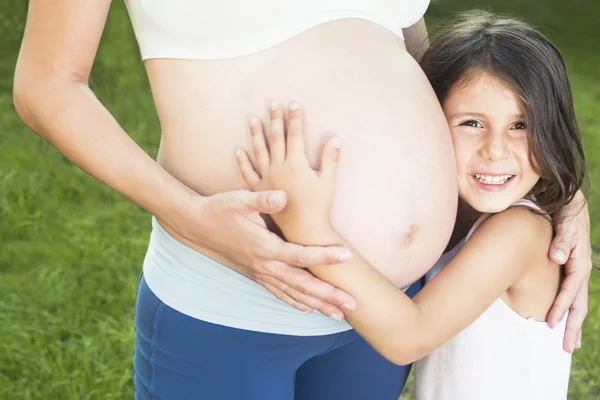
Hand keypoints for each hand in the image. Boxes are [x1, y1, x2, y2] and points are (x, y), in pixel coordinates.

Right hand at [163, 185, 354, 320]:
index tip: (346, 256)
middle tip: (352, 304)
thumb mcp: (239, 200)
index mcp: (263, 246)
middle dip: (328, 295)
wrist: (195, 226)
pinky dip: (295, 302)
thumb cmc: (219, 209)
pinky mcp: (255, 275)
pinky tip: (308, 310)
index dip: (324, 256)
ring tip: (338, 316)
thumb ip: (262, 200)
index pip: (299, 255)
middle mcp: (263, 265)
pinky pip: (278, 293)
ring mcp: (259, 273)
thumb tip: (283, 197)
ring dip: (316, 305)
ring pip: (292, 294)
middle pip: (301, 285)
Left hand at [236, 102, 341, 242]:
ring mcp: (267, 179)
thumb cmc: (319, 207)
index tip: (294, 104)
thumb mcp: (328, 182)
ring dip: (256, 134)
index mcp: (296, 165)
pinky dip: (243, 161)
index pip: (295, 135)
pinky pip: (248, 173)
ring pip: (259, 152)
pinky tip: (239, 150)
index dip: (295, 119)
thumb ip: (331, 159)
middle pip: (276, 139)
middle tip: (272, 103)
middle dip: (275, 119)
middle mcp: (278, 169)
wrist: (304, 231)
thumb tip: (335, 138)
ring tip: (253, 119)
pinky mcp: (259, 191)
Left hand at [546, 190, 591, 351]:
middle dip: (573, 327)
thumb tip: (556, 257)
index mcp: (579, 264)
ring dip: (574, 324)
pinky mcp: (572, 271)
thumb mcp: (564, 225)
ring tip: (571, 344)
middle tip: (567, 349)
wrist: (571, 206)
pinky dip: (571, 311)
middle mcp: (581, 271)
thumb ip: (561, 240)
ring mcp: (578, 273)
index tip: (551, 324)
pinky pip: (573, 296)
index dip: (560, 308)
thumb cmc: (566, 216)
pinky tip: (566, 321)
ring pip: (578, 304)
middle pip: (579, 305)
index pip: (569, 291)